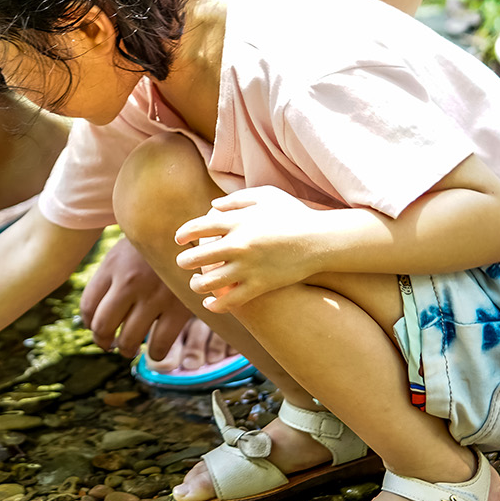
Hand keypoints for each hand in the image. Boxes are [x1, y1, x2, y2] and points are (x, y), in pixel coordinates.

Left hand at [78, 238, 192, 362]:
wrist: (194, 230)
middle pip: (102, 326)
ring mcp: (154, 296)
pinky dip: (154, 353)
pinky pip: (159, 343)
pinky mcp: (178, 307)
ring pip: (128, 340)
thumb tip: (92, 317)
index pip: (88, 306)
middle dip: (103, 341)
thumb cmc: (155, 246)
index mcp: (112, 266)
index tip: (96, 329)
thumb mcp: (126, 252)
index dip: (89, 324)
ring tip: (130, 348)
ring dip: (126, 349)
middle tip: (110, 344)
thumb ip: (110, 278)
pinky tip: (154, 351)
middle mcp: (129, 282)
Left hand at [174, 186, 325, 314]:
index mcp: (236, 221)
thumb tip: (212, 206)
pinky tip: (210, 304)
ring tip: (195, 284)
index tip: (179, 239)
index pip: (197, 228)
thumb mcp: (266, 196)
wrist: (321, 240)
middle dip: (185, 261)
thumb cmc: (294, 214)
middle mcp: (237, 244)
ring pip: (208, 282)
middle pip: (197, 256)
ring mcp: (247, 267)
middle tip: (182, 263)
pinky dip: (215, 304)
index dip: (184, 234)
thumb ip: (236, 199)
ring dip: (196, 285)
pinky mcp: (259, 286)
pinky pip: (229, 301)